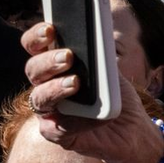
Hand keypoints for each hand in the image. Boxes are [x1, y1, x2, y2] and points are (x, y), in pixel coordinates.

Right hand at [20, 23, 163, 162]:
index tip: (50, 28)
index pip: (35, 45)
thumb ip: (99, 56)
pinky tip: (91, 115)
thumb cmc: (115, 94)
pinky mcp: (56, 133)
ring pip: (38, 98)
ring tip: (75, 82)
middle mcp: (45, 84)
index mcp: (55, 64)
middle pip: (33, 69)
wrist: (130, 127)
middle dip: (48, 61)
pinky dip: (77, 120)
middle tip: (68, 56)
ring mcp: (48, 110)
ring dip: (55, 89)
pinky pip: (58, 127)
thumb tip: (95, 40)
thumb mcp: (111, 70)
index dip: (36, 37)